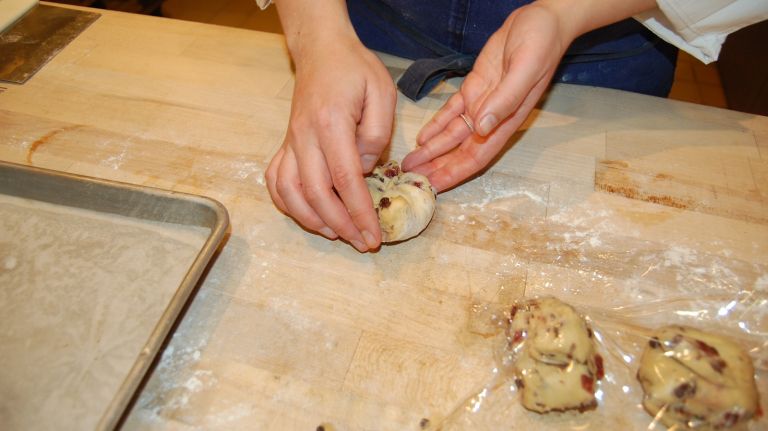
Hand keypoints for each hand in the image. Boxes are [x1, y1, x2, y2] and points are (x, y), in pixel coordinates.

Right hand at [265, 27, 395, 251]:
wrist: (321, 49)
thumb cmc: (355, 69)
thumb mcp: (382, 92)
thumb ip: (377, 134)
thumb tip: (365, 170)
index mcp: (331, 123)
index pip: (345, 179)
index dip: (359, 212)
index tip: (373, 235)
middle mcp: (304, 136)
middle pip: (316, 193)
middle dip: (340, 225)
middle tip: (362, 243)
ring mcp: (291, 141)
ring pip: (289, 192)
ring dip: (311, 220)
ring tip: (336, 234)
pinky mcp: (285, 144)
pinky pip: (276, 180)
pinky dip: (287, 204)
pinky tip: (307, 215)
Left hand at [401, 3, 570, 190]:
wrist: (541, 20)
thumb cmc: (541, 43)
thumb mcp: (525, 69)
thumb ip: (505, 99)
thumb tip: (483, 128)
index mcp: (507, 120)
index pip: (478, 156)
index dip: (456, 173)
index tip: (435, 186)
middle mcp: (492, 118)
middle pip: (460, 151)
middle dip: (437, 166)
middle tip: (411, 178)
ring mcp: (481, 103)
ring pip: (451, 134)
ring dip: (431, 150)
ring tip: (410, 163)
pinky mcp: (473, 87)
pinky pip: (451, 112)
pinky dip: (436, 125)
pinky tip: (421, 137)